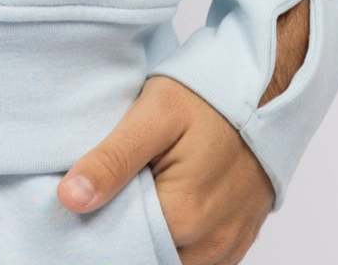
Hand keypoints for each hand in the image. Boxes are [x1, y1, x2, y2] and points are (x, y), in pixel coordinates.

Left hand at [54, 0, 310, 262]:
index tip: (89, 203)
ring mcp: (229, 245)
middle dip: (128, 236)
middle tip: (117, 193)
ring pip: (177, 261)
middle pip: (151, 257)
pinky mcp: (241, 239)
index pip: (123, 246)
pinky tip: (168, 207)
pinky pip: (202, 259)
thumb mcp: (154, 114)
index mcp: (182, 218)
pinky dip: (180, 243)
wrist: (268, 89)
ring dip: (155, 240)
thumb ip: (112, 160)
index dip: (102, 226)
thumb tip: (69, 199)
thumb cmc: (208, 96)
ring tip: (142, 196)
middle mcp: (210, 245)